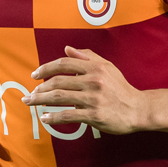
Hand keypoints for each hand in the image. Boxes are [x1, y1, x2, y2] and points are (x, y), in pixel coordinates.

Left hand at [23, 46, 147, 134]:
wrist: (139, 109)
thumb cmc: (120, 88)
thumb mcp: (107, 67)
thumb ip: (86, 56)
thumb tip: (67, 49)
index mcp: (94, 67)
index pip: (63, 63)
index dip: (46, 68)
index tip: (34, 75)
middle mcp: (93, 81)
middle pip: (58, 82)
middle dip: (39, 88)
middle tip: (28, 94)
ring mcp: (93, 99)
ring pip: (60, 97)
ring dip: (41, 100)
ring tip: (30, 102)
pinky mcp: (94, 115)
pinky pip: (68, 115)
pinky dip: (53, 117)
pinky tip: (44, 118)